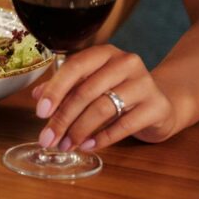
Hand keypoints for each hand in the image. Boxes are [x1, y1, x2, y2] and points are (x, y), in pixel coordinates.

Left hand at [33, 45, 177, 151]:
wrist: (160, 104)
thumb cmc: (118, 92)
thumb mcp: (90, 85)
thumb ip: (65, 88)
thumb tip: (37, 96)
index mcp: (104, 53)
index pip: (74, 67)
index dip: (55, 90)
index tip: (40, 112)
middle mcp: (125, 63)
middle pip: (86, 92)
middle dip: (63, 119)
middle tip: (48, 139)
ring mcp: (144, 83)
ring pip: (103, 108)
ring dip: (79, 130)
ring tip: (66, 145)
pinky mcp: (156, 106)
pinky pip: (124, 125)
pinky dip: (102, 138)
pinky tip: (87, 145)